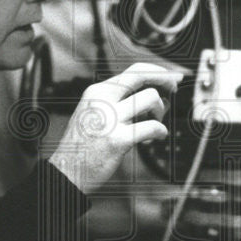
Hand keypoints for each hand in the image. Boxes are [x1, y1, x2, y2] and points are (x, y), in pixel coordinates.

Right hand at [49, 62, 182, 193]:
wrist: (66, 171)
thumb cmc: (84, 145)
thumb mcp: (95, 113)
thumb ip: (118, 102)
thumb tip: (154, 94)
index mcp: (97, 92)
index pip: (132, 70)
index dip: (157, 71)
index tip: (172, 76)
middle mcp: (102, 100)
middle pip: (142, 76)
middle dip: (165, 80)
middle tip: (174, 89)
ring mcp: (109, 120)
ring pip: (151, 99)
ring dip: (161, 111)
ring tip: (155, 122)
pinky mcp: (117, 140)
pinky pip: (152, 127)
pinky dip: (160, 131)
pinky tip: (156, 136)